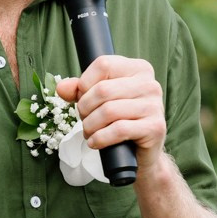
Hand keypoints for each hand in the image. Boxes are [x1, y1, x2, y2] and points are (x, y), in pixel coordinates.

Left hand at [55, 57, 165, 174]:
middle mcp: (150, 84)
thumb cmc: (120, 120)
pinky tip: (95, 142)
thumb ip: (80, 90)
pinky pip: (119, 130)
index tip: (82, 98)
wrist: (141, 152)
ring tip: (88, 132)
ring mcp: (154, 105)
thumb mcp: (99, 101)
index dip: (84, 83)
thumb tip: (62, 88)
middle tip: (84, 120)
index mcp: (138, 69)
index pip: (103, 65)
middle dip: (85, 108)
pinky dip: (100, 138)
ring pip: (109, 111)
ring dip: (90, 125)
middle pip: (103, 90)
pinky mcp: (155, 127)